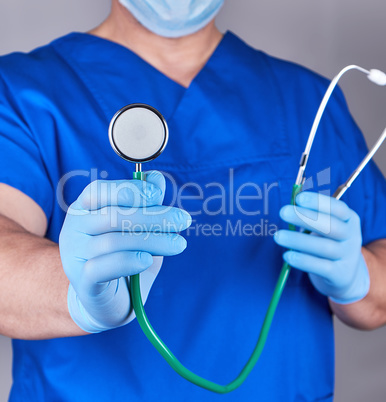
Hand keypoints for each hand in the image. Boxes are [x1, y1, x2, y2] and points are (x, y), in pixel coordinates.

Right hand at [59, 171, 191, 332]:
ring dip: (153, 240)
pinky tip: (148, 260)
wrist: (110, 299)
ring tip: (178, 244)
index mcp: (85, 208)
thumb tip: (156, 178)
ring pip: (113, 241)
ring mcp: (75, 255)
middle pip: (112, 216)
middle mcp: (74, 228)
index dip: (131, 190)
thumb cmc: (126, 256)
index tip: (159, 196)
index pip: (101, 190)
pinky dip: (129, 261)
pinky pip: (104, 267)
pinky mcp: (82, 282)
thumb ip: (146, 203)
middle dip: (153, 216)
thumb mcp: (138, 228)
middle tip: (183, 220)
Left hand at [274, 191, 369, 303]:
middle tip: (282, 212)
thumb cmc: (328, 242)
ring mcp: (348, 256)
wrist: (345, 274)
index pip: (337, 208)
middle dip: (305, 217)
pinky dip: (303, 261)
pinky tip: (287, 256)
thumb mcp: (326, 227)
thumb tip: (289, 207)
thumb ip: (311, 216)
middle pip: (330, 226)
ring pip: (324, 247)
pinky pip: (321, 267)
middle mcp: (352, 236)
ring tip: (278, 236)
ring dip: (298, 240)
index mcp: (349, 219)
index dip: (319, 202)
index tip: (299, 198)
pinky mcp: (340, 275)